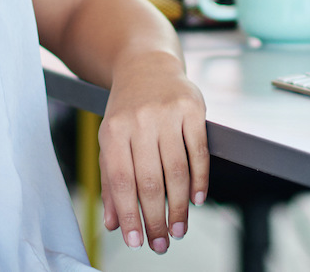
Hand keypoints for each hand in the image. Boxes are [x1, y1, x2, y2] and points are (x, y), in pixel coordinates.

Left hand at [98, 52, 208, 253]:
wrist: (146, 65)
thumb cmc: (127, 109)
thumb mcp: (110, 140)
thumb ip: (110, 181)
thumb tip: (113, 223)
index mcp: (114, 131)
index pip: (121, 181)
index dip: (129, 214)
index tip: (135, 240)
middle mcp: (139, 121)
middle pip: (149, 181)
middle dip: (156, 219)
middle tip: (162, 243)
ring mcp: (167, 113)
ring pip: (176, 171)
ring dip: (179, 206)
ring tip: (179, 229)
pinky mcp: (192, 108)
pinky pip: (198, 152)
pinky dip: (199, 180)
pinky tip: (197, 200)